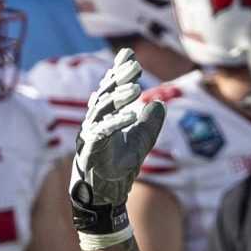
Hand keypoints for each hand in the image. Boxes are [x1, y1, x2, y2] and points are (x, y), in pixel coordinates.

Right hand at [68, 50, 164, 239]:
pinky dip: (117, 123)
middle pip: (105, 94)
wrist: (105, 194)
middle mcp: (94, 121)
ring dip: (118, 98)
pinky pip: (102, 132)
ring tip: (135, 88)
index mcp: (104, 116)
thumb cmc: (119, 166)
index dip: (119, 72)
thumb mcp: (141, 141)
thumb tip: (159, 103)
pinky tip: (133, 114)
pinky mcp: (90, 150)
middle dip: (119, 79)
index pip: (110, 89)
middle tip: (135, 66)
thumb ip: (150, 123)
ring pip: (101, 110)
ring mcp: (90, 135)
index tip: (130, 55)